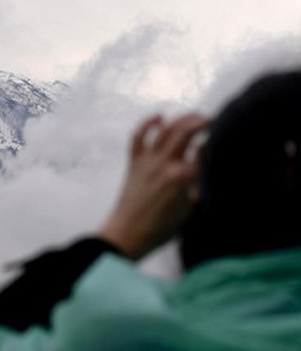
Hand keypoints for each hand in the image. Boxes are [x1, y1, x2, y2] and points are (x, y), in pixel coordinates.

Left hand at [98, 113, 207, 259]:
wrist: (128, 234)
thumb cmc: (161, 228)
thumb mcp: (190, 210)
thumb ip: (198, 188)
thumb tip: (206, 171)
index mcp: (183, 177)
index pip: (203, 150)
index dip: (215, 141)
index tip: (223, 138)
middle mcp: (165, 164)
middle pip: (185, 131)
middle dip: (201, 121)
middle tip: (213, 121)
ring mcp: (147, 160)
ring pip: (165, 130)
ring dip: (181, 119)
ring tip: (195, 116)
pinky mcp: (134, 162)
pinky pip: (138, 136)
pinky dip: (148, 124)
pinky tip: (159, 117)